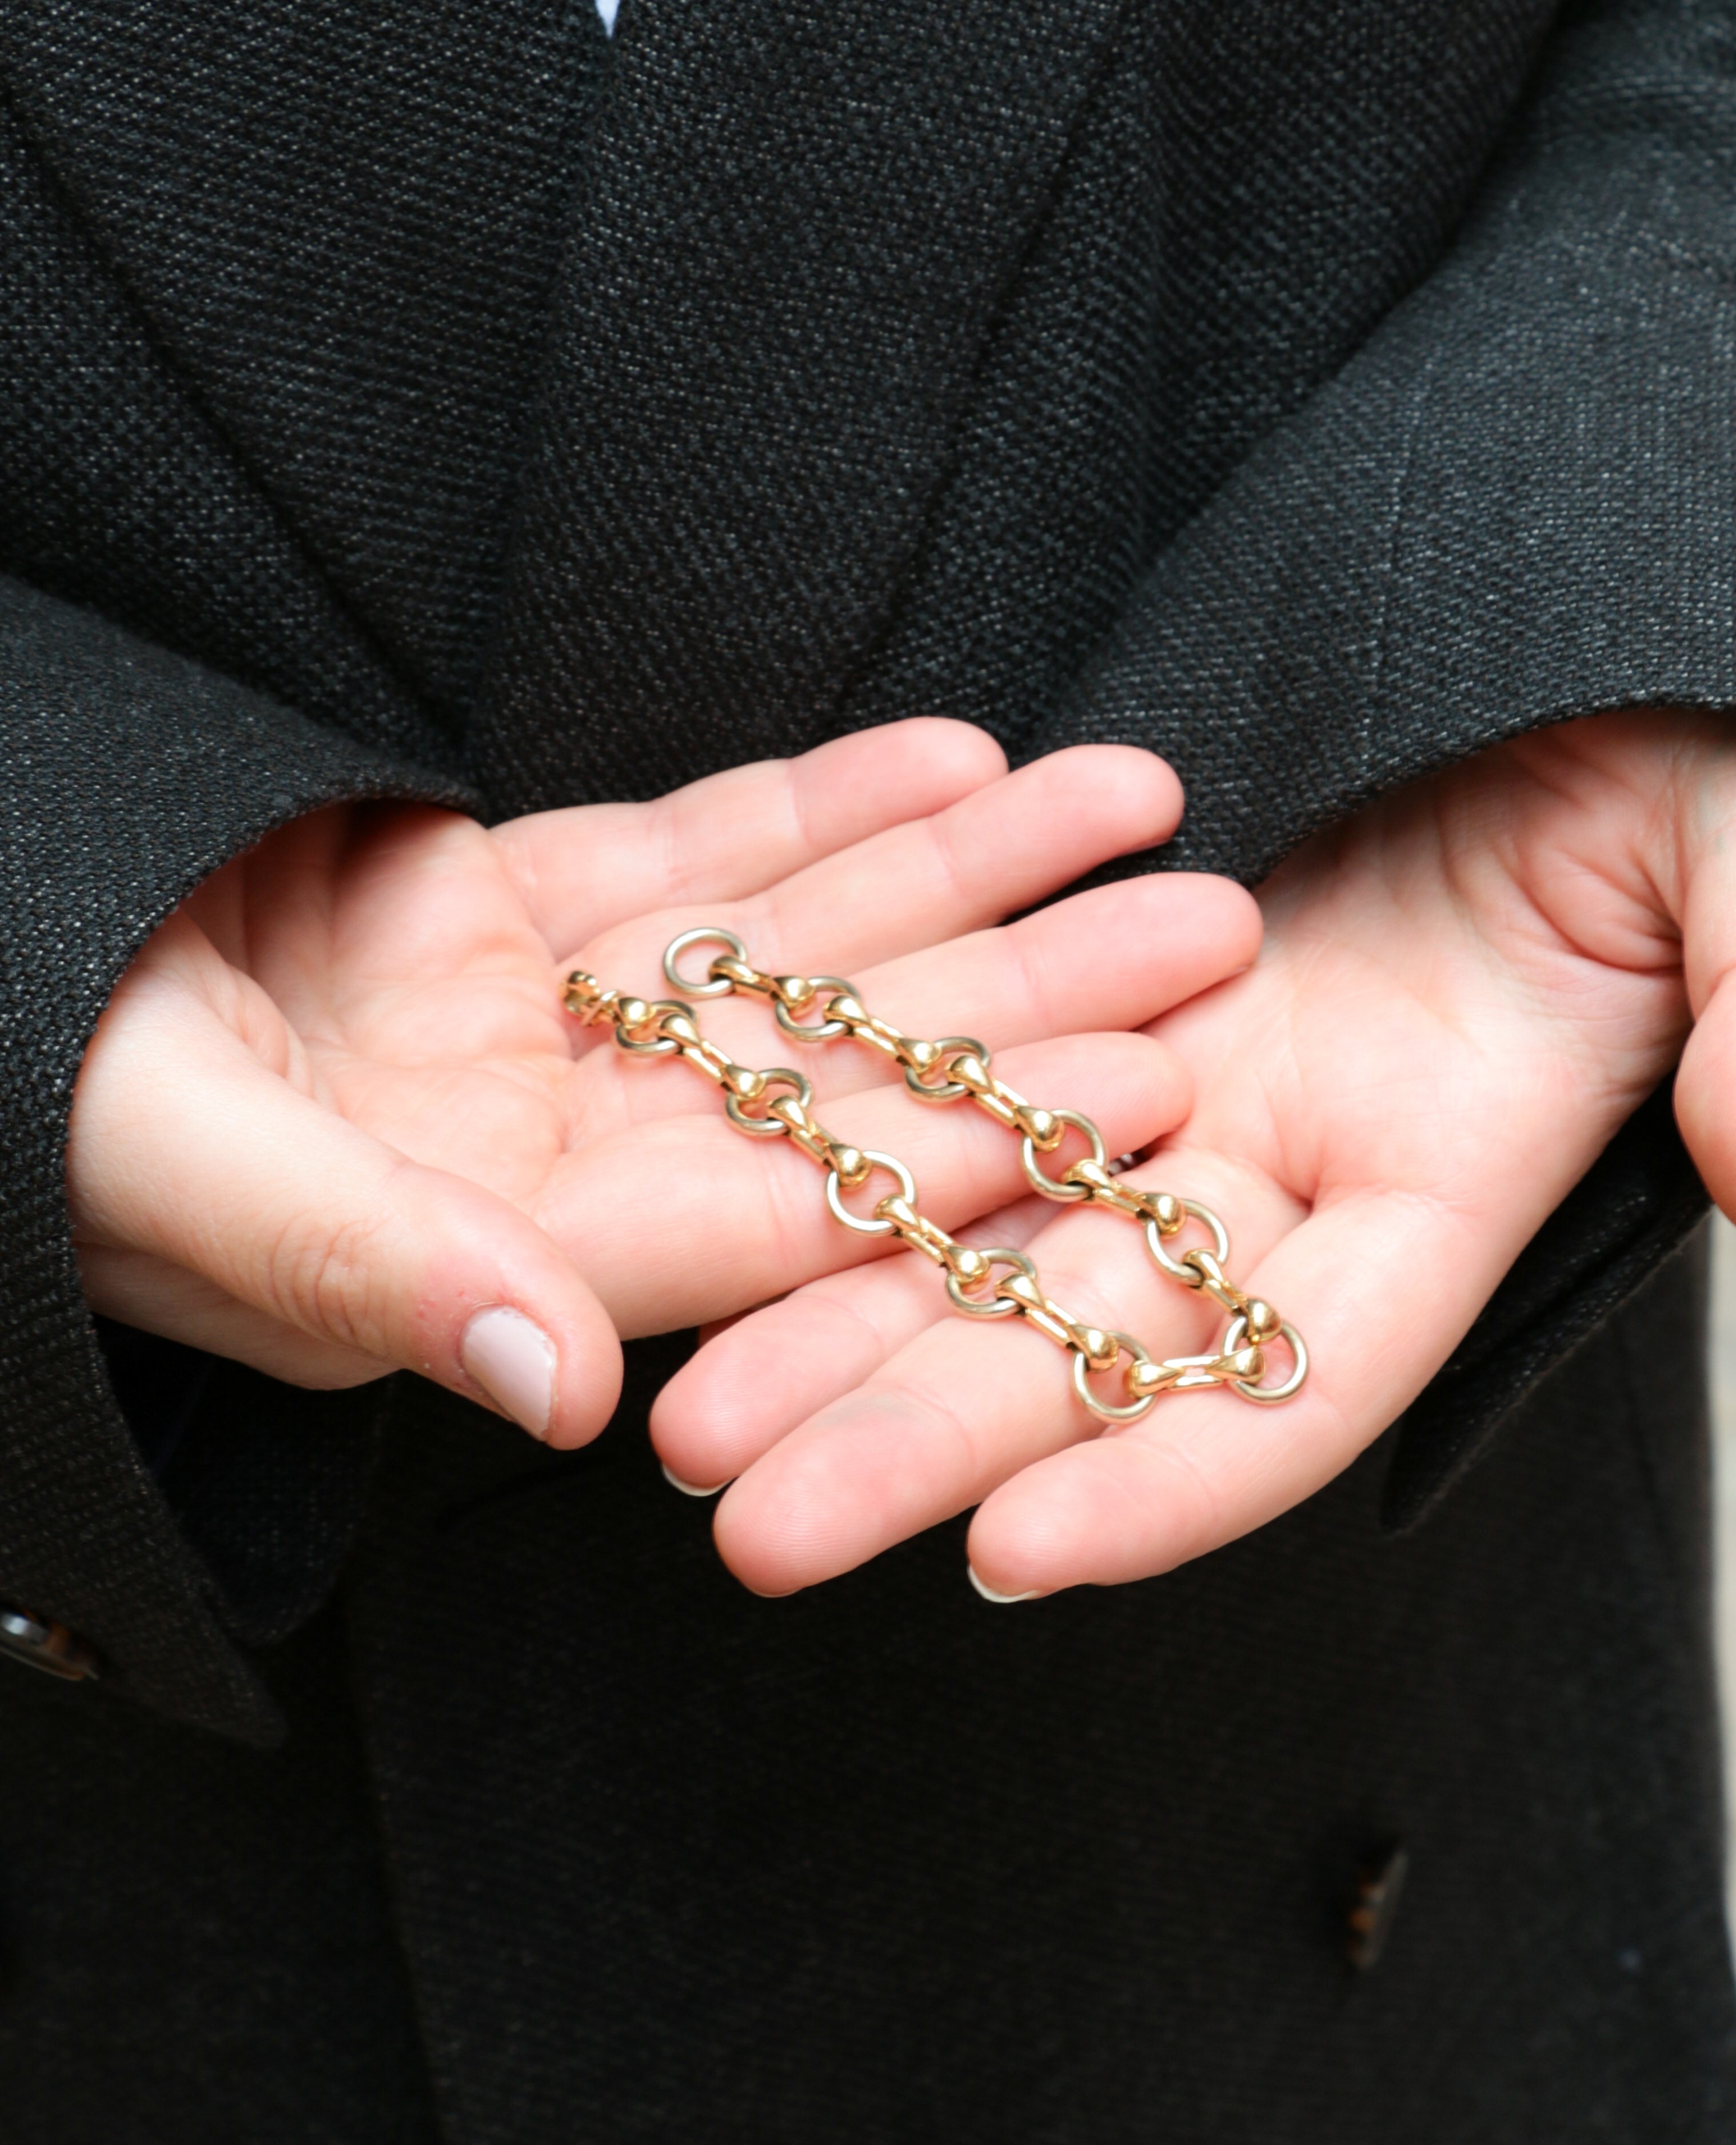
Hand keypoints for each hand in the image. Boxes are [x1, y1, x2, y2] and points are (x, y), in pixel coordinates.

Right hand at [69, 722, 1259, 1444]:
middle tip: (1209, 929)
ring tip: (1136, 797)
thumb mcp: (178, 1171)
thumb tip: (562, 1386)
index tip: (1137, 1100)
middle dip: (1027, 999)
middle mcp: (554, 1149)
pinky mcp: (508, 907)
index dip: (963, 1152)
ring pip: (797, 946)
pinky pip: (699, 853)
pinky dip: (826, 804)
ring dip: (970, 873)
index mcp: (497, 1250)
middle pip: (835, 1072)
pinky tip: (967, 757)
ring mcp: (541, 1020)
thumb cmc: (32, 1091)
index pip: (778, 1210)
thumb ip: (369, 1270)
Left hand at [659, 712, 1735, 1592]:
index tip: (1015, 1554)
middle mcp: (1293, 1159)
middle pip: (1096, 1329)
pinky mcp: (1102, 978)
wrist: (1577, 625)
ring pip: (990, 1221)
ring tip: (671, 1415)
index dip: (1174, 1467)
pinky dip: (850, 1139)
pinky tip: (711, 1196)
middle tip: (741, 1528)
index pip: (1310, 1364)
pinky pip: (957, 1069)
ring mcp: (1188, 1071)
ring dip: (833, 1319)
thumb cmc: (1703, 748)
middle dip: (921, 1433)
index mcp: (1453, 1172)